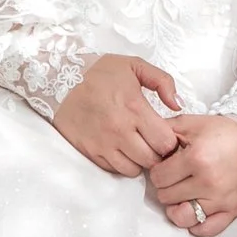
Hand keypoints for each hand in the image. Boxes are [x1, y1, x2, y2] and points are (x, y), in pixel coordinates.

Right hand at [51, 53, 182, 174]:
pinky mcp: (90, 153)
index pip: (166, 142)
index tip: (165, 134)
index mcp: (135, 108)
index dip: (170, 141)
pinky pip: (114, 170)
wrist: (59, 82)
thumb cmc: (99, 74)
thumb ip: (163, 81)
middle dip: (157, 154)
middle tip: (153, 143)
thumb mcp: (133, 66)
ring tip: (137, 146)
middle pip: (152, 160)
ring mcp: (104, 145)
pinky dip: (122, 163)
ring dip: (139, 161)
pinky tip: (121, 149)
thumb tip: (177, 105)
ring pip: (134, 169)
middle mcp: (120, 130)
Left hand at [148, 113, 236, 236]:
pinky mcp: (232, 211)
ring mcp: (221, 200)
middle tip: (174, 178)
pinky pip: (206, 229)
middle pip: (166, 197)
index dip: (157, 171)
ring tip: (181, 196)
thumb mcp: (192, 123)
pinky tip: (194, 210)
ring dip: (177, 207)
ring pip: (182, 217)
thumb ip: (164, 130)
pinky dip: (196, 224)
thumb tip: (145, 143)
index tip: (164, 166)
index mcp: (196, 158)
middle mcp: (208, 182)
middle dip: (166, 187)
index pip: (158, 177)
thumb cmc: (224, 131)